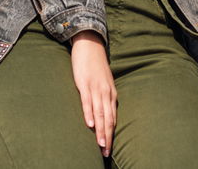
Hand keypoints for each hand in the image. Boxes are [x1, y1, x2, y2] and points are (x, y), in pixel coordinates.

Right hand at [70, 31, 115, 157]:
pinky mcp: (85, 84)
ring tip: (100, 144)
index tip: (109, 149)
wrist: (90, 45)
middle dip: (108, 137)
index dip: (111, 134)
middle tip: (106, 153)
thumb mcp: (103, 83)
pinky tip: (90, 124)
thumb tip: (103, 114)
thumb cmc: (95, 66)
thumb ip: (103, 97)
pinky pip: (87, 101)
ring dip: (101, 130)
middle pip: (108, 119)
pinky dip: (89, 114)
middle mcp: (106, 92)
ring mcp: (96, 88)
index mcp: (111, 93)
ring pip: (100, 113)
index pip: (112, 118)